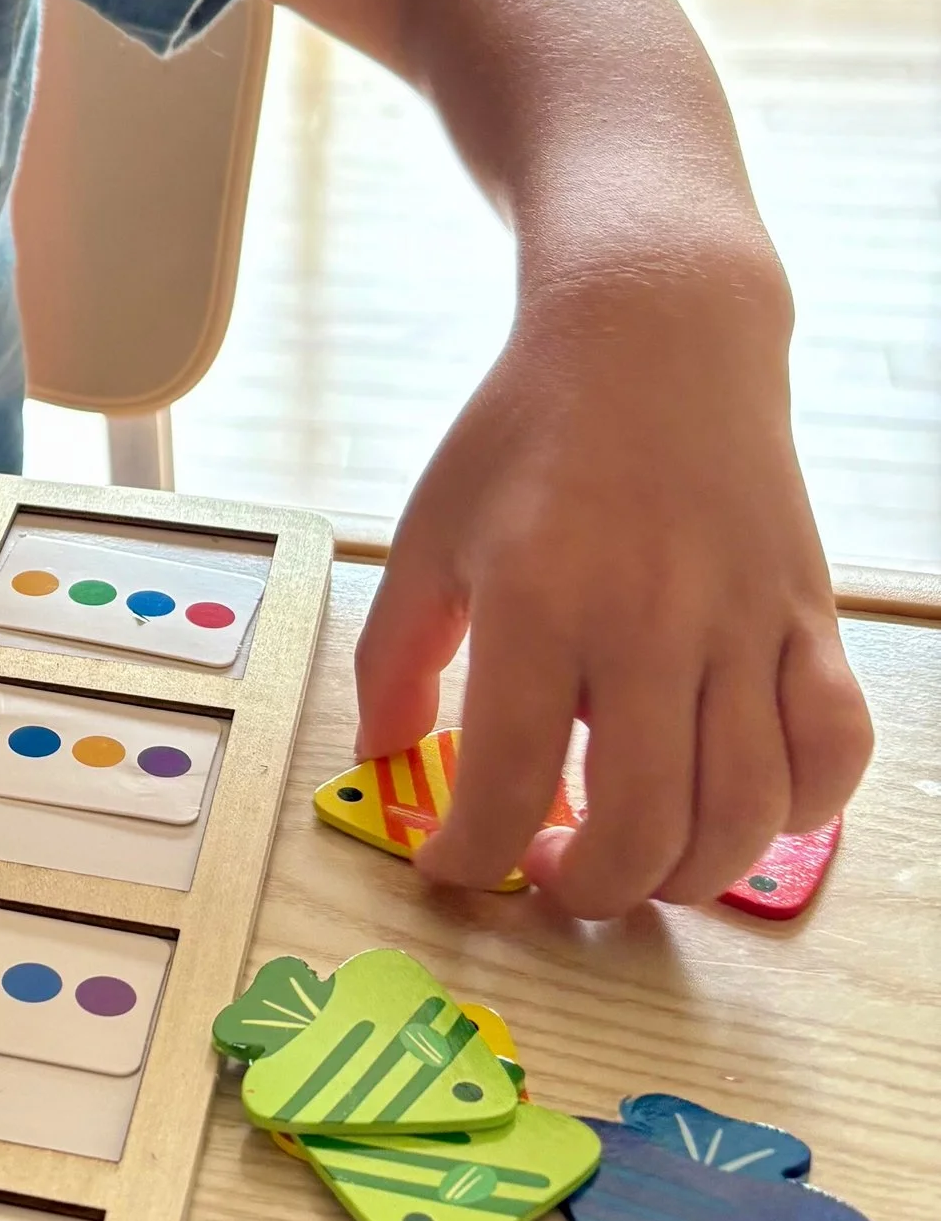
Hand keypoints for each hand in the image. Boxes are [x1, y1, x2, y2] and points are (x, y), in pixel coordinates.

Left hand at [354, 265, 872, 917]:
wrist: (655, 330)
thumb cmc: (528, 432)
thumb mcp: (428, 533)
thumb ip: (395, 657)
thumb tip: (386, 761)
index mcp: (540, 597)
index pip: (511, 780)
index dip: (474, 856)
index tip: (453, 867)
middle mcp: (652, 619)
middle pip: (643, 824)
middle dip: (588, 889)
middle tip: (551, 871)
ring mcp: (745, 621)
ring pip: (746, 811)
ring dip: (686, 875)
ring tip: (634, 855)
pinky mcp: (810, 616)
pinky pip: (834, 750)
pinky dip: (797, 812)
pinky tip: (736, 807)